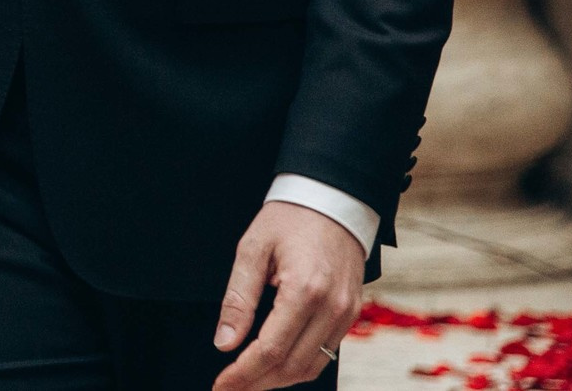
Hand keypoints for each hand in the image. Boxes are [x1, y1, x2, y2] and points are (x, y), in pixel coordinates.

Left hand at [211, 201, 364, 390]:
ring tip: (247, 381)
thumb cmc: (289, 218)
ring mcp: (346, 314)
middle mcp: (331, 308)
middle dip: (257, 383)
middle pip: (292, 366)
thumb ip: (238, 298)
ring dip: (278, 380)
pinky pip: (326, 353)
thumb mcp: (252, 248)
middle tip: (228, 388)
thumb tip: (224, 342)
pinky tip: (274, 365)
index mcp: (304, 291)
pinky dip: (298, 366)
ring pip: (311, 366)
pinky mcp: (351, 314)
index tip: (220, 385)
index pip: (270, 350)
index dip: (243, 373)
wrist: (334, 200)